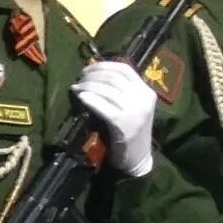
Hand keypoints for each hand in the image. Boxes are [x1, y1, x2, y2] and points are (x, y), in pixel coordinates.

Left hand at [74, 61, 157, 178]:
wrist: (138, 157)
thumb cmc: (130, 130)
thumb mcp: (132, 106)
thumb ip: (120, 91)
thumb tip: (94, 73)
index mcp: (146, 91)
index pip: (124, 69)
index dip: (103, 65)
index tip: (87, 68)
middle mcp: (143, 98)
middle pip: (113, 77)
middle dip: (91, 76)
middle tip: (79, 79)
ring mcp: (136, 111)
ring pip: (107, 90)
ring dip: (87, 86)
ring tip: (76, 88)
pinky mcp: (124, 124)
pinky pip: (104, 107)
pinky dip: (90, 99)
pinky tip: (81, 97)